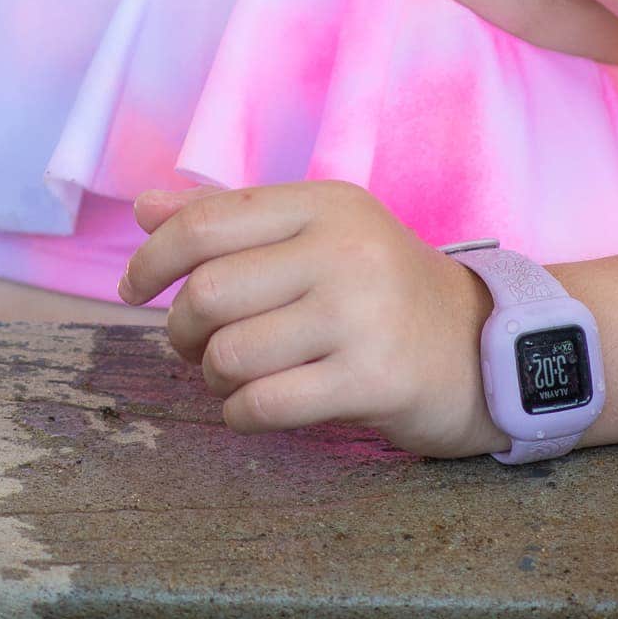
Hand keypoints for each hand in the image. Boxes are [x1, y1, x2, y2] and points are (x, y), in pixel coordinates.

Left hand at [117, 180, 507, 458]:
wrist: (483, 346)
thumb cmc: (378, 288)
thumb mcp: (316, 234)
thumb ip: (230, 220)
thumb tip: (144, 209)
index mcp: (323, 204)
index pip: (205, 221)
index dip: (152, 258)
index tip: (134, 289)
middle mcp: (344, 250)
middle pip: (208, 291)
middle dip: (181, 329)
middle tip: (194, 345)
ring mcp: (363, 314)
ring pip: (231, 352)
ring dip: (213, 377)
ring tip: (231, 377)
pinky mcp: (376, 379)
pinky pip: (267, 403)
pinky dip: (240, 414)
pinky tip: (251, 409)